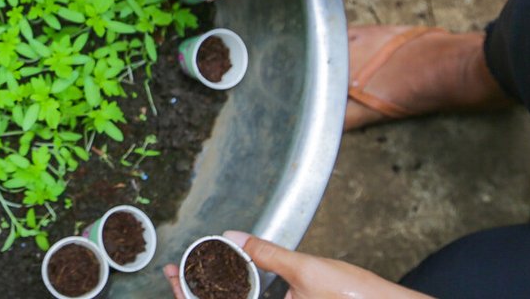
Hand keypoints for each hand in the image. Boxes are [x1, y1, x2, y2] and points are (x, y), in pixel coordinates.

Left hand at [163, 231, 431, 298]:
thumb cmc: (359, 298)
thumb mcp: (308, 269)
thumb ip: (268, 254)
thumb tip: (234, 237)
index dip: (185, 294)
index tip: (170, 276)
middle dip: (195, 293)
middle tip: (174, 273)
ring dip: (216, 294)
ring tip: (198, 276)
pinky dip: (240, 296)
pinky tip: (233, 283)